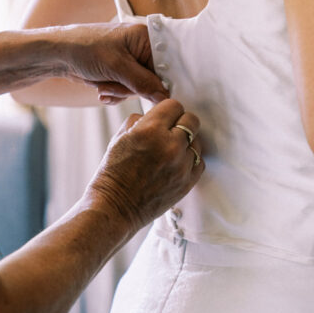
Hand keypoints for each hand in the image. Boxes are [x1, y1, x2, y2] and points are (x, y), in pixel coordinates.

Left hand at [56, 22, 168, 103]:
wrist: (59, 54)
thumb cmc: (86, 48)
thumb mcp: (117, 66)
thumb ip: (143, 82)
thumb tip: (165, 98)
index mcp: (147, 37)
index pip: (168, 64)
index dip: (162, 82)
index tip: (153, 94)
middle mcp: (143, 48)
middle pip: (154, 80)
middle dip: (131, 88)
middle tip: (114, 84)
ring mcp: (133, 62)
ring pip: (139, 89)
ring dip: (120, 92)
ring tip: (103, 85)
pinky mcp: (122, 73)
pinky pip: (128, 91)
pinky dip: (114, 94)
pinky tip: (101, 89)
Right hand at [84, 99, 204, 235]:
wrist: (115, 207)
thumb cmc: (114, 171)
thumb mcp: (120, 136)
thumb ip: (141, 119)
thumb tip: (157, 113)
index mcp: (150, 130)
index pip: (174, 105)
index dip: (167, 110)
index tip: (163, 116)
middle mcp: (170, 146)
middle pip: (191, 120)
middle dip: (180, 122)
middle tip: (170, 130)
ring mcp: (181, 166)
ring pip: (197, 141)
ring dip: (186, 142)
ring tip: (171, 150)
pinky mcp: (187, 183)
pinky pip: (200, 161)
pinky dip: (190, 160)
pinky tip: (177, 163)